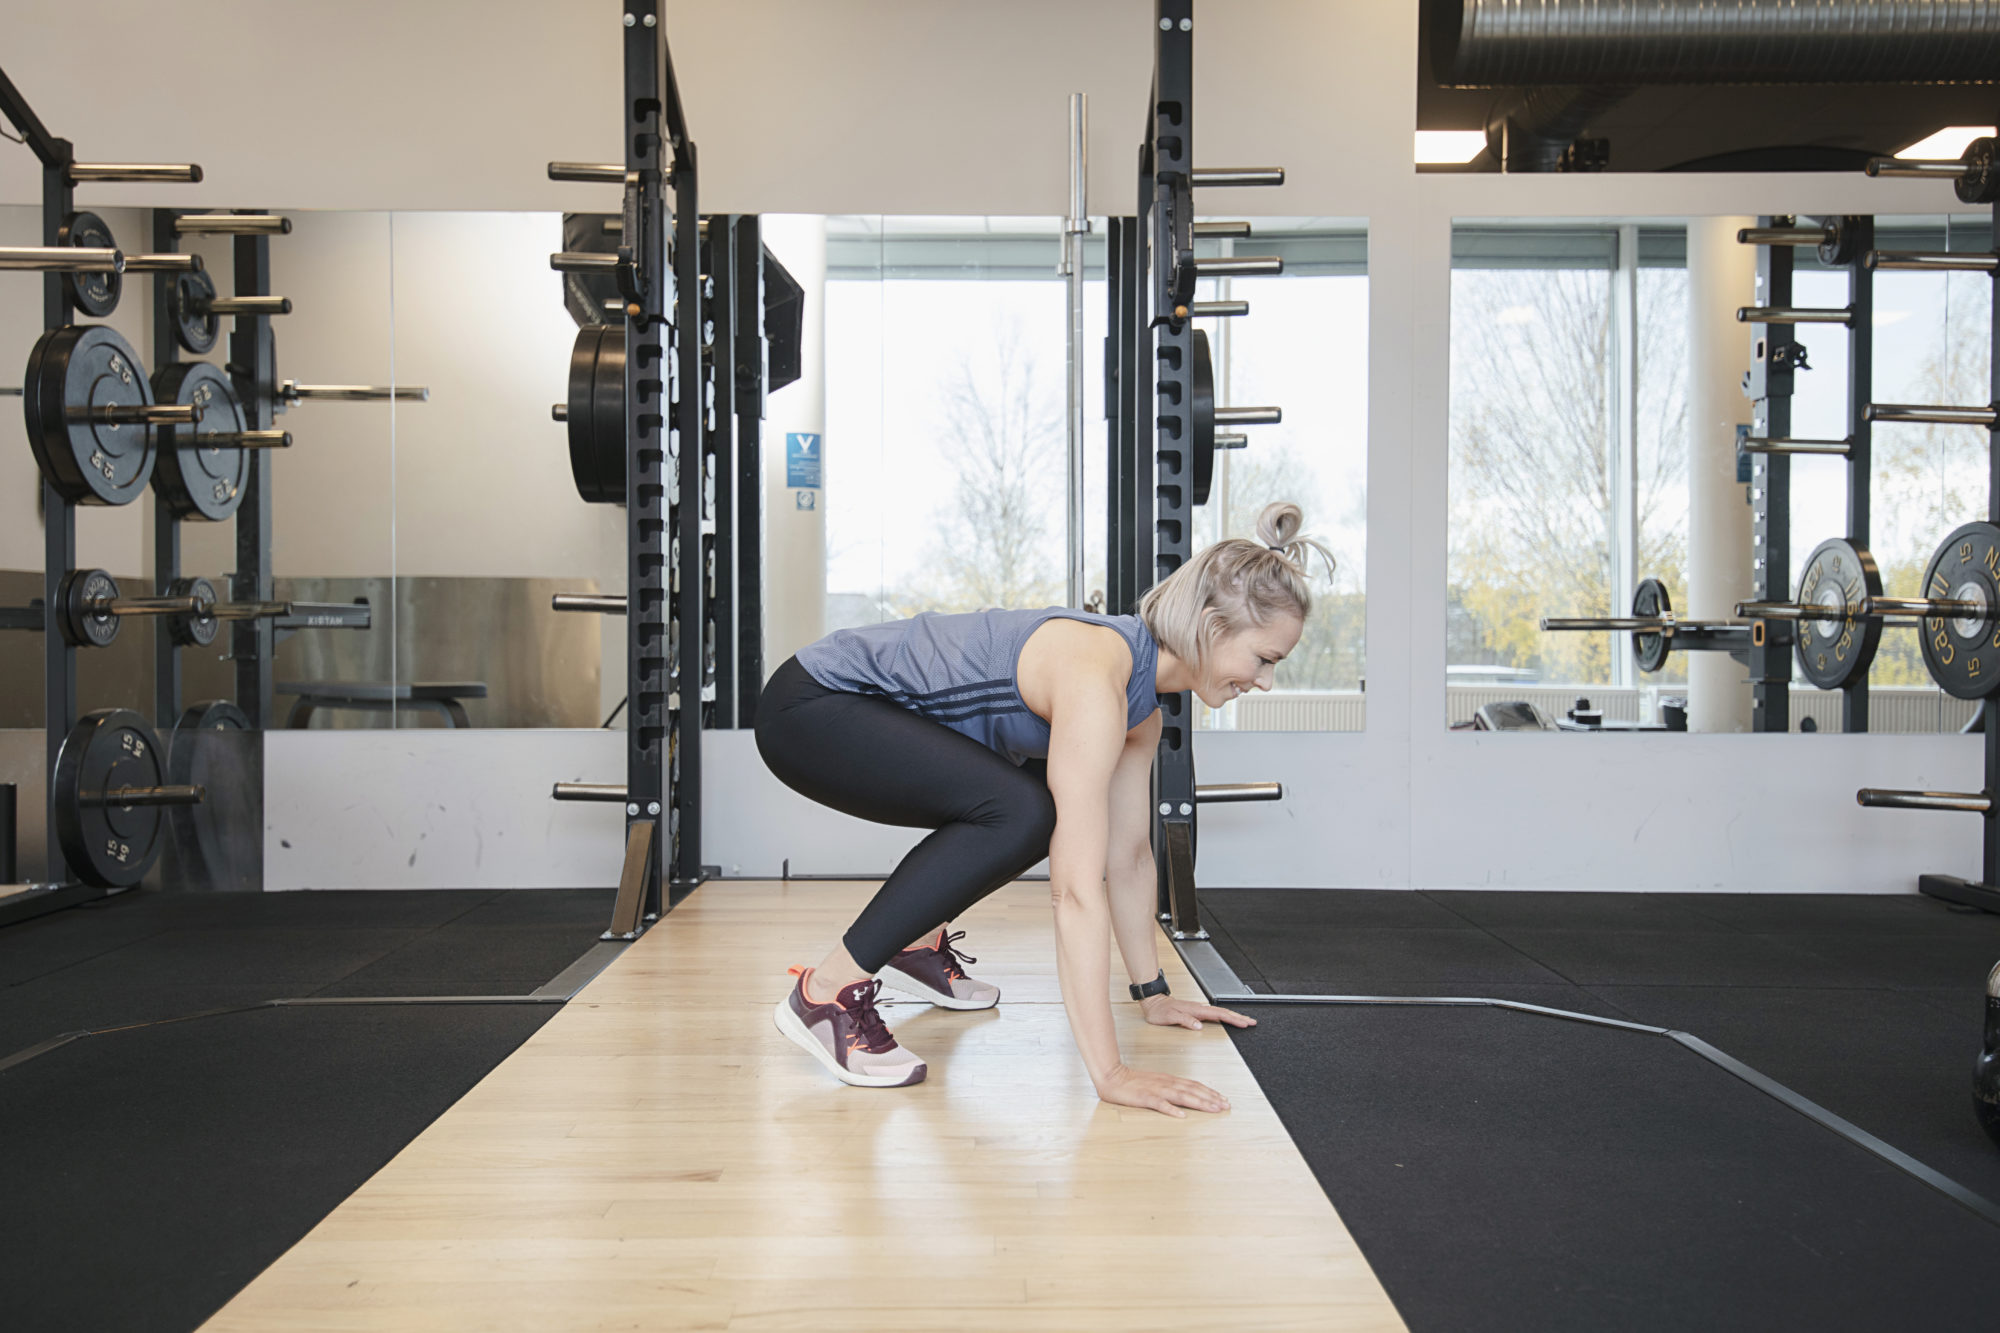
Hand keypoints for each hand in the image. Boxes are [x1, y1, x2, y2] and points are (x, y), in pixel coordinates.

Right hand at [1096, 1064, 1230, 1117]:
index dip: (1210, 1092)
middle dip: (1211, 1098)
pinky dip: (1171, 1109)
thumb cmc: (1133, 1082)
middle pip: (1193, 1090)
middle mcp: (1166, 1083)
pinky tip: (1181, 1115)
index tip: (1223, 1099)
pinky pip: (1160, 1104)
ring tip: (1212, 1109)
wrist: (1112, 1076)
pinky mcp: (1144, 1097)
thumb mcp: (1156, 1082)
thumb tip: (1187, 1097)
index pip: (1194, 1085)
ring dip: (1199, 1102)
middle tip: (1225, 1105)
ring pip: (1182, 1096)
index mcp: (1169, 1080)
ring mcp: (1156, 1090)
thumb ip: (1171, 1088)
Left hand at [1140, 994, 1256, 1030]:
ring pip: (1220, 1013)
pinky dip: (1224, 1017)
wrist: (1153, 1003)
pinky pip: (1214, 1015)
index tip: (1245, 1023)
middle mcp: (1199, 1009)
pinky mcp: (1196, 1012)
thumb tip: (1199, 1026)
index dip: (1233, 1019)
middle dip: (1239, 1017)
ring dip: (1233, 1016)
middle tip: (1252, 1022)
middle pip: (1224, 1012)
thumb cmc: (1160, 1011)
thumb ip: (1185, 1021)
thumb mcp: (1171, 1017)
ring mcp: (1198, 1010)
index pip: (1219, 1015)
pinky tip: (1227, 1019)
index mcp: (1196, 1010)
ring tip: (1245, 1021)